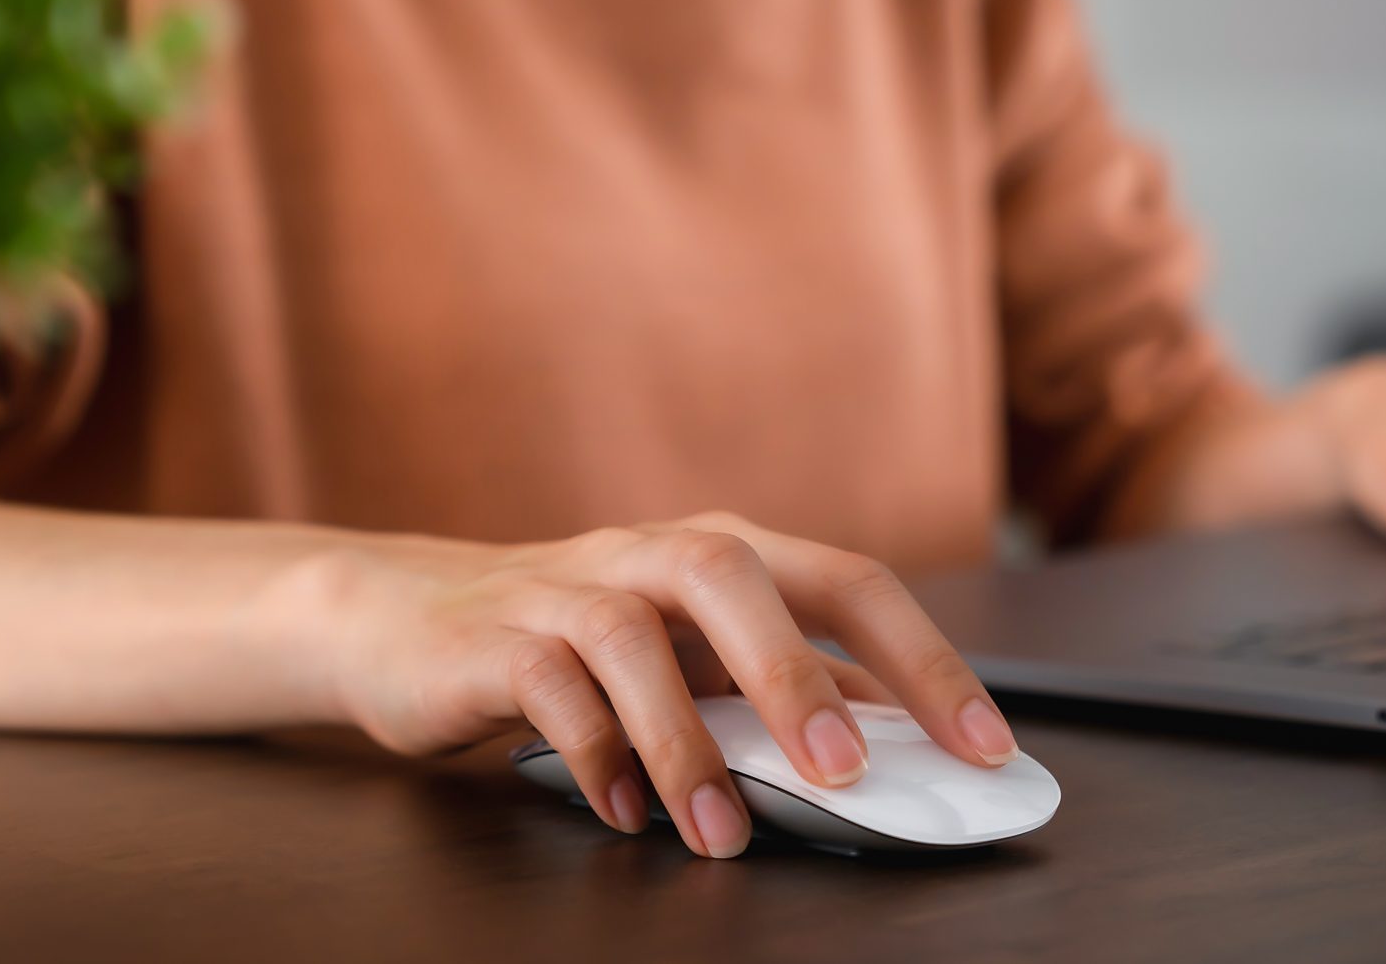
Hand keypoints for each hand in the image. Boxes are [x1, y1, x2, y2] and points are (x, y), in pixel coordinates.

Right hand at [289, 512, 1015, 858]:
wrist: (402, 617)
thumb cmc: (576, 641)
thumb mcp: (693, 654)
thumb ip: (784, 683)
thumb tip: (900, 738)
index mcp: (723, 553)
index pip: (846, 582)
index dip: (923, 660)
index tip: (984, 747)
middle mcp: (647, 554)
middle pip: (732, 577)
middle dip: (795, 675)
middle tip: (844, 772)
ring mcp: (564, 589)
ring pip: (631, 638)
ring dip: (683, 741)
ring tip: (720, 833)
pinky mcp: (491, 640)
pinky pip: (548, 686)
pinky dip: (593, 753)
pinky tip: (626, 813)